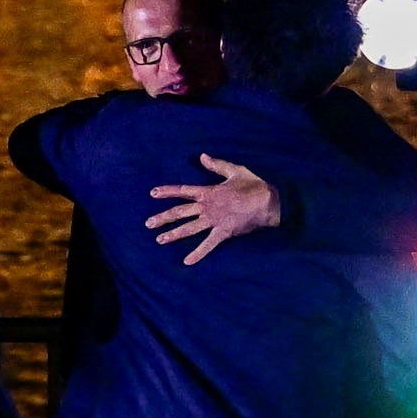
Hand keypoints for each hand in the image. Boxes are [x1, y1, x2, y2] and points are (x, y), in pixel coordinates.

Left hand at [148, 157, 277, 258]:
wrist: (269, 202)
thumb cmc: (254, 185)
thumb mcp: (234, 171)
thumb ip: (216, 165)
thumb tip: (202, 156)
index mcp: (208, 192)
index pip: (183, 191)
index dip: (167, 191)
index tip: (152, 193)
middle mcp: (207, 207)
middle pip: (180, 212)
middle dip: (163, 218)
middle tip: (148, 224)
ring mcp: (214, 220)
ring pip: (189, 228)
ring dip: (173, 234)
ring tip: (159, 240)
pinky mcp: (223, 232)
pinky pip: (208, 244)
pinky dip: (198, 253)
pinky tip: (187, 261)